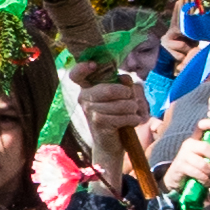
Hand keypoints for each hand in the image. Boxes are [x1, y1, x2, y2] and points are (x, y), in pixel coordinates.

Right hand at [70, 70, 150, 188]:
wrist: (111, 144)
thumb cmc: (118, 116)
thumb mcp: (122, 96)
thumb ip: (124, 84)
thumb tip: (125, 79)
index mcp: (87, 88)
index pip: (76, 74)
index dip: (82, 68)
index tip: (93, 65)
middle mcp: (84, 97)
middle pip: (109, 89)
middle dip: (127, 94)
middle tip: (132, 100)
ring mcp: (90, 110)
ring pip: (120, 104)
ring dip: (133, 109)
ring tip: (133, 112)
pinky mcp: (98, 123)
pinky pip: (122, 116)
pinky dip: (133, 119)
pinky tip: (132, 121)